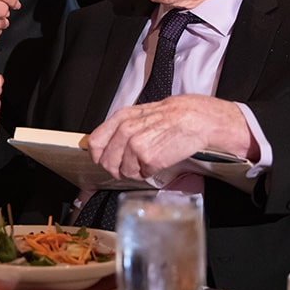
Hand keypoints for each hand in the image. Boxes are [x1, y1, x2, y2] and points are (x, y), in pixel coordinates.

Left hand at [87, 95, 251, 181]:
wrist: (194, 119)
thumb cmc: (171, 117)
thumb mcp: (140, 114)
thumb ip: (121, 128)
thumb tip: (108, 145)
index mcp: (121, 118)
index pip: (95, 142)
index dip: (99, 155)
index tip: (105, 160)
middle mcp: (125, 131)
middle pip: (107, 161)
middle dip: (116, 168)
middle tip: (130, 165)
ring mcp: (136, 145)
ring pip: (123, 171)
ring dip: (134, 171)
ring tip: (147, 160)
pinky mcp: (149, 159)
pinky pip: (141, 175)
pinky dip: (148, 172)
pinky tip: (158, 161)